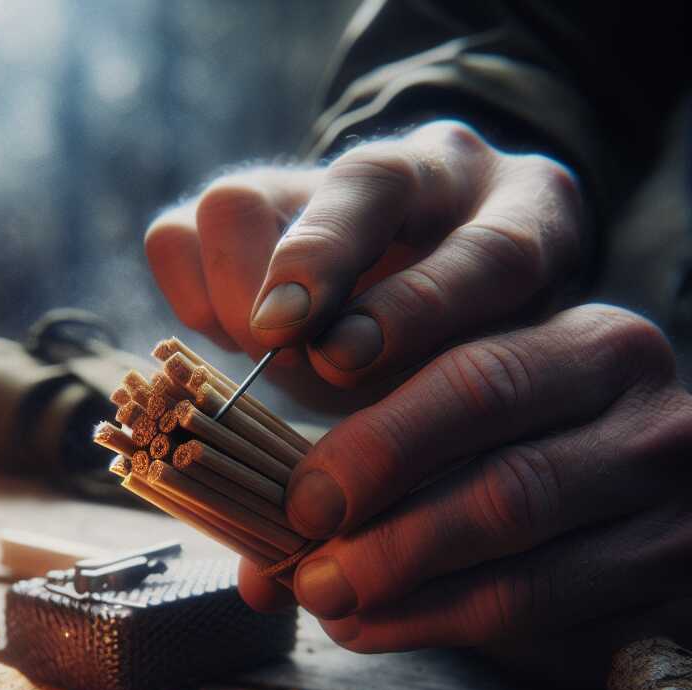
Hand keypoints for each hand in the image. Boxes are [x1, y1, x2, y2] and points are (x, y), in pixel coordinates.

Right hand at [145, 120, 582, 402]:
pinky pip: (181, 233)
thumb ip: (457, 412)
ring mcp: (324, 181)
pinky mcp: (248, 205)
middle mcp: (430, 173)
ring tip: (261, 356)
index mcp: (526, 218)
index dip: (417, 308)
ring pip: (240, 201)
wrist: (432, 298)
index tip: (348, 364)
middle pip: (364, 181)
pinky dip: (189, 295)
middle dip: (313, 268)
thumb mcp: (483, 386)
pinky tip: (229, 339)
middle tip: (276, 344)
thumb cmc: (469, 357)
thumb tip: (362, 498)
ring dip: (234, 296)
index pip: (490, 246)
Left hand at [239, 305, 691, 681]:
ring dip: (405, 591)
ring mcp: (677, 511)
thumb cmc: (525, 461)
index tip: (302, 498)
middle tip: (307, 570)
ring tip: (330, 603)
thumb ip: (366, 475)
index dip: (376, 446)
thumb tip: (257, 565)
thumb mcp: (458, 435)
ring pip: (522, 566)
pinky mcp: (674, 593)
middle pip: (503, 483)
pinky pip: (545, 621)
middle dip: (385, 535)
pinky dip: (444, 627)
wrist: (636, 522)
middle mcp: (654, 418)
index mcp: (592, 347)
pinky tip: (379, 628)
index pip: (476, 380)